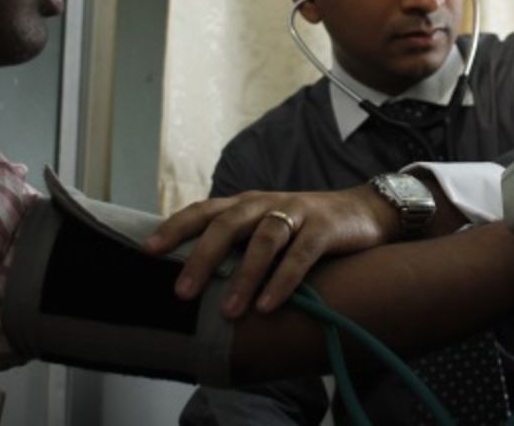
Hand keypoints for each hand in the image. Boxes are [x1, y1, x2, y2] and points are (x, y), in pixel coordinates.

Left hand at [143, 185, 397, 317]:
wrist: (365, 211)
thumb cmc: (306, 227)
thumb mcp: (267, 227)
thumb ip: (238, 243)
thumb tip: (194, 277)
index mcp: (248, 203)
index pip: (205, 211)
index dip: (176, 227)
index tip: (148, 250)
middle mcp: (267, 203)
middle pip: (228, 223)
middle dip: (202, 257)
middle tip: (182, 292)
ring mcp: (298, 213)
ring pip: (264, 238)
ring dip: (244, 276)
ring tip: (228, 311)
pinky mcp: (325, 228)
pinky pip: (301, 254)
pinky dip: (283, 280)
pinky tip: (269, 306)